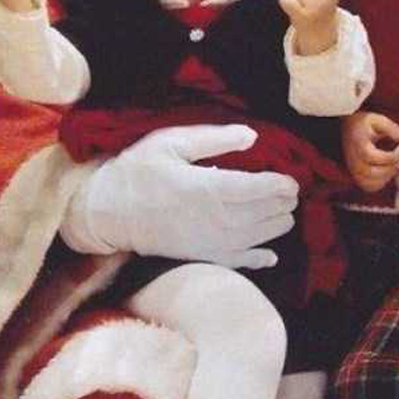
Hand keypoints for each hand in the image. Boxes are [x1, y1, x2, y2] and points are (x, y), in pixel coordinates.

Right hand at [62, 124, 299, 267]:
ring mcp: (208, 242)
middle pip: (262, 214)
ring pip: (256, 237)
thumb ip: (214, 139)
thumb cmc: (137, 172)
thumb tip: (252, 136)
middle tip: (291, 195)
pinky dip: (258, 259)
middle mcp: (214, 219)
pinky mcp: (200, 257)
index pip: (257, 189)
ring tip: (286, 215)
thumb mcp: (171, 143)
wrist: (106, 211)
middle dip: (282, 205)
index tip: (291, 181)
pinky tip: (271, 255)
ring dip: (276, 227)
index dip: (280, 186)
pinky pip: (237, 262)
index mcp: (207, 188)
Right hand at [342, 110, 398, 192]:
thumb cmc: (363, 125)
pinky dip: (379, 184)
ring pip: (368, 182)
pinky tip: (386, 174)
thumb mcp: (377, 120)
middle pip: (369, 172)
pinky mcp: (356, 175)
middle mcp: (353, 157)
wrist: (348, 129)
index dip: (386, 158)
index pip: (369, 155)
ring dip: (384, 178)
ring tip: (392, 168)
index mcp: (358, 142)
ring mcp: (353, 168)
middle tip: (398, 162)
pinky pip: (367, 186)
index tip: (398, 154)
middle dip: (388, 169)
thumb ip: (391, 128)